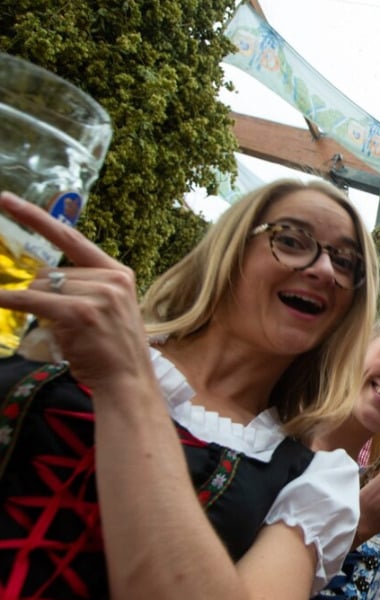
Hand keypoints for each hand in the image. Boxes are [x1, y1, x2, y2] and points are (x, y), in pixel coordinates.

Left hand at [0, 192, 146, 387]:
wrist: (128, 380)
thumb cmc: (113, 349)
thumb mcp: (108, 309)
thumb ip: (83, 288)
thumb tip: (35, 280)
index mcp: (118, 273)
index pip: (70, 238)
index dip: (35, 217)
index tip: (6, 200)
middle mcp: (111, 279)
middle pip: (49, 273)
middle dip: (43, 295)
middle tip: (64, 324)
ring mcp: (98, 295)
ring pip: (39, 287)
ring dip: (38, 309)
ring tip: (66, 333)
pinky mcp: (80, 312)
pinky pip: (31, 300)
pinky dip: (10, 301)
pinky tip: (1, 300)